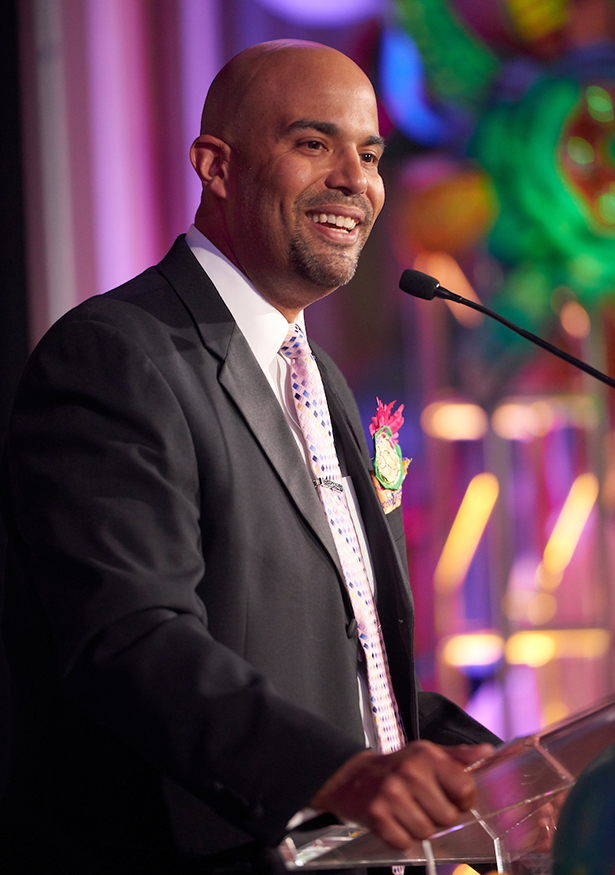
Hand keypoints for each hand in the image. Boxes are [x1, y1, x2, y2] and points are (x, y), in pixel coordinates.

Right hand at [310, 741, 493, 849]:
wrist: (352, 777)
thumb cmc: (397, 767)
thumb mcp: (427, 754)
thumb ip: (458, 757)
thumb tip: (487, 752)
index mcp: (427, 755)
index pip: (465, 789)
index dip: (463, 801)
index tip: (451, 798)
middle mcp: (410, 772)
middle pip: (448, 817)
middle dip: (438, 816)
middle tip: (422, 804)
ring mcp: (391, 793)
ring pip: (427, 832)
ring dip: (419, 828)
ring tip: (407, 811)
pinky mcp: (376, 815)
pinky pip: (404, 843)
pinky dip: (400, 838)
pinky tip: (394, 820)